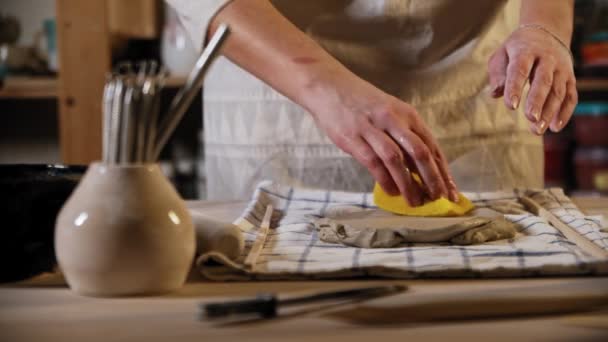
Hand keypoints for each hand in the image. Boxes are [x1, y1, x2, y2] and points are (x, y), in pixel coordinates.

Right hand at [304, 73, 458, 205]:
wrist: (328, 86)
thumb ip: (403, 136)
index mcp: (406, 114)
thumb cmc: (361, 103)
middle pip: (420, 153)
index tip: (451, 191)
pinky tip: (391, 192)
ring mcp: (372, 128)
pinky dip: (384, 179)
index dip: (443, 171)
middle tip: (438, 200)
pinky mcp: (352, 137)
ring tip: (415, 202)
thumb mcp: (389, 112)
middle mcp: (393, 119)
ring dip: (409, 184)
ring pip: (397, 160)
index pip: (431, 146)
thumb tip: (418, 169)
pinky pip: (373, 162)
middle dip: (432, 179)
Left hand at [488, 26, 577, 133]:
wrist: (546, 32)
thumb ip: (497, 74)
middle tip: (531, 118)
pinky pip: (571, 96)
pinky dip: (565, 112)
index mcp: (525, 51)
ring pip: (558, 91)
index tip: (511, 106)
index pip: (520, 69)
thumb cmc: (516, 50)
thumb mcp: (502, 55)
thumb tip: (495, 94)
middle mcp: (547, 58)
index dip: (515, 87)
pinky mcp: (570, 77)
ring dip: (549, 111)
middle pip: (543, 81)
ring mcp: (561, 68)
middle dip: (537, 101)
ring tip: (538, 130)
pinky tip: (555, 127)